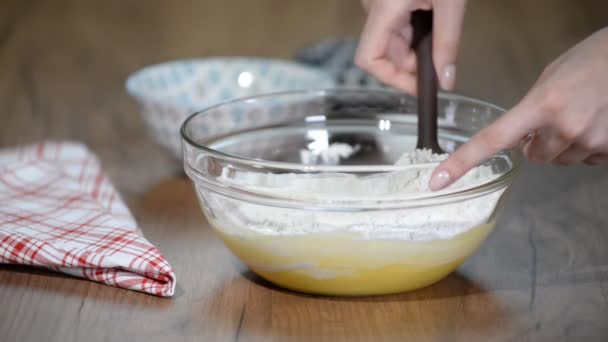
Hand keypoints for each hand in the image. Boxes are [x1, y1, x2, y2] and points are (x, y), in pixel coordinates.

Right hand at [355, 0, 466, 93]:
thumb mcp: (451, 3)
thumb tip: (445, 80)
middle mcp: (373, 6)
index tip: (419, 85)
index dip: (393, 78)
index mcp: (383, 9)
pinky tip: (434, 15)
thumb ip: (447, 43)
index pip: (369, 59)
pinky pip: (396, 24)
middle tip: (442, 53)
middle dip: (415, 60)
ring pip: (393, 40)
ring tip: (442, 23)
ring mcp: (379, 2)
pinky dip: (416, 30)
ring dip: (418, 44)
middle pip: (385, 53)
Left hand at [429, 27, 607, 190]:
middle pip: (533, 156)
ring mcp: (589, 141)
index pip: (492, 140)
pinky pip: (586, 160)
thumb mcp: (550, 78)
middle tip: (553, 119)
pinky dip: (586, 147)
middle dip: (536, 143)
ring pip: (559, 161)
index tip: (438, 180)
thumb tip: (519, 138)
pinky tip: (596, 123)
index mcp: (541, 105)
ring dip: (562, 146)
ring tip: (580, 115)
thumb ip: (529, 110)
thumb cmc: (593, 59)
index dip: (462, 163)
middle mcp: (563, 128)